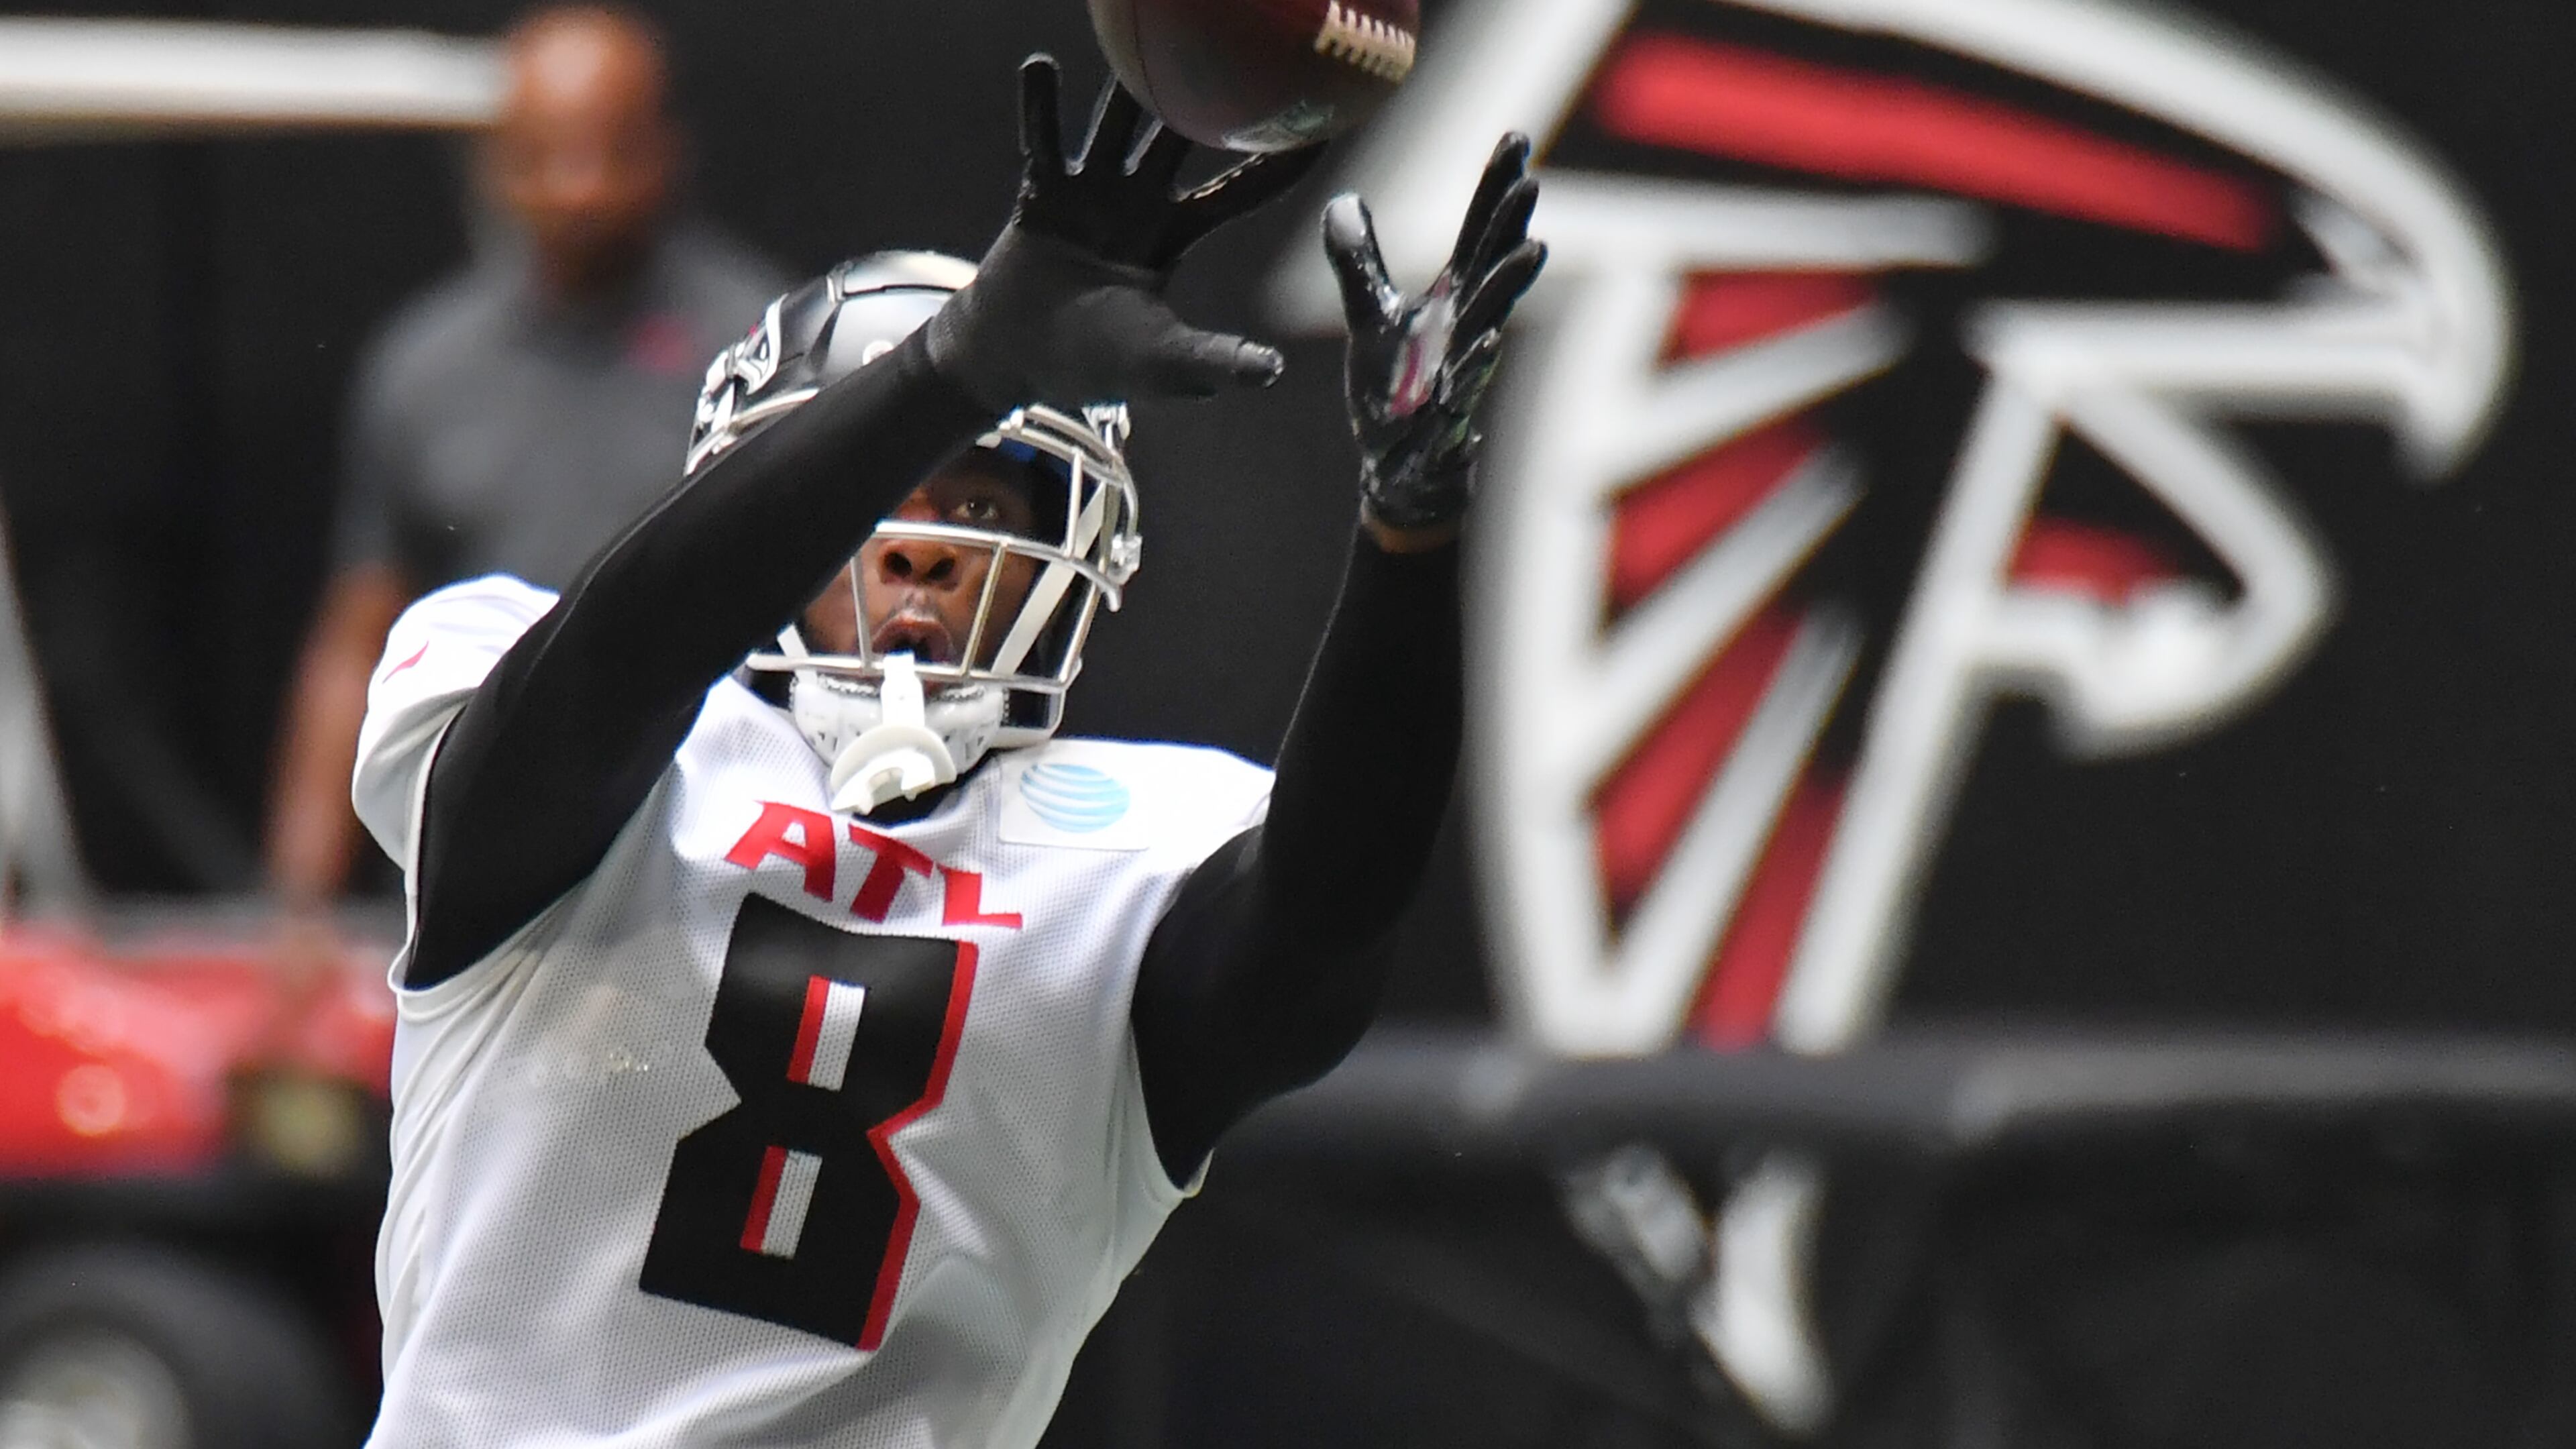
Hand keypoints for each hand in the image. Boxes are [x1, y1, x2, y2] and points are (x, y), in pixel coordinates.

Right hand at [926, 56, 1322, 412]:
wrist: (1018, 361)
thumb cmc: (1093, 363)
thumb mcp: (1164, 361)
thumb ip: (1213, 360)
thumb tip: (1272, 372)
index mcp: (1174, 234)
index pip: (1240, 189)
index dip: (1279, 160)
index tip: (1321, 122)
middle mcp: (1136, 202)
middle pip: (1179, 139)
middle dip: (1205, 100)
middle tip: (1237, 51)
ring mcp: (1088, 194)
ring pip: (1114, 129)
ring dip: (1126, 93)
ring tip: (1144, 46)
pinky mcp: (1041, 196)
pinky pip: (1041, 145)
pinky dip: (1039, 109)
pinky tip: (1039, 67)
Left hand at [1326, 134, 1546, 535]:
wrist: (1401, 468)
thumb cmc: (1396, 390)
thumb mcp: (1371, 318)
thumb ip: (1360, 264)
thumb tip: (1342, 201)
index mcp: (1452, 303)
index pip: (1478, 236)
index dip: (1494, 190)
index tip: (1513, 138)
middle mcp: (1464, 332)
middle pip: (1492, 272)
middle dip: (1510, 228)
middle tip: (1528, 184)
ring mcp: (1461, 375)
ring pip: (1489, 325)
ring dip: (1507, 289)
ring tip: (1531, 251)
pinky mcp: (1446, 421)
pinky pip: (1465, 390)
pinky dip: (1474, 369)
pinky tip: (1485, 345)